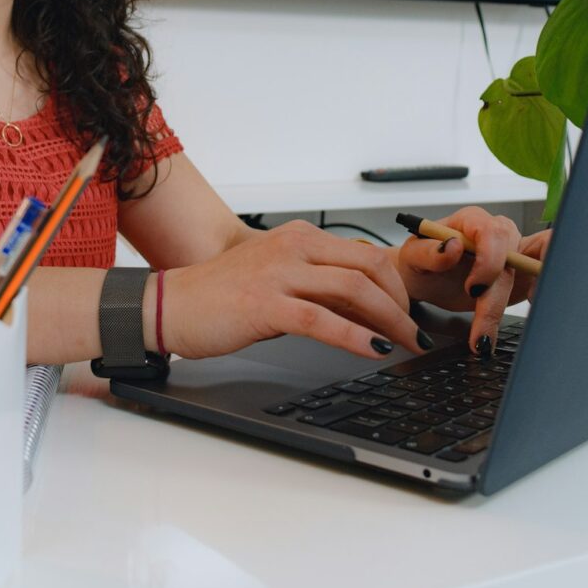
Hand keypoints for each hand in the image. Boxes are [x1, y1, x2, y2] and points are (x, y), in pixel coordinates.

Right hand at [161, 220, 424, 360]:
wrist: (172, 305)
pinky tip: (374, 350)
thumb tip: (366, 309)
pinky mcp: (266, 304)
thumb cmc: (222, 296)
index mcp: (300, 237)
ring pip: (355, 289)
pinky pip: (323, 319)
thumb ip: (318, 287)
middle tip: (416, 330)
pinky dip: (356, 336)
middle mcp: (294, 246)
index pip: (366, 252)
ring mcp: (280, 273)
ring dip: (391, 320)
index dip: (397, 284)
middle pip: (370, 265)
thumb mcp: (278, 280)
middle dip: (402, 301)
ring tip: (407, 343)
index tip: (409, 311)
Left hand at [395, 208, 550, 352]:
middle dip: (499, 296)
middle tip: (481, 327)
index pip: (493, 233)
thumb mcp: (413, 257)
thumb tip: (452, 246)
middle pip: (516, 257)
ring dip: (531, 296)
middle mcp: (497, 233)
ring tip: (507, 322)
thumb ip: (429, 252)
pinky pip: (544, 276)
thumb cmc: (419, 262)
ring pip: (536, 268)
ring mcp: (513, 252)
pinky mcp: (522, 274)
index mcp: (472, 221)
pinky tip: (528, 314)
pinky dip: (541, 295)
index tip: (472, 288)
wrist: (425, 279)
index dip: (489, 262)